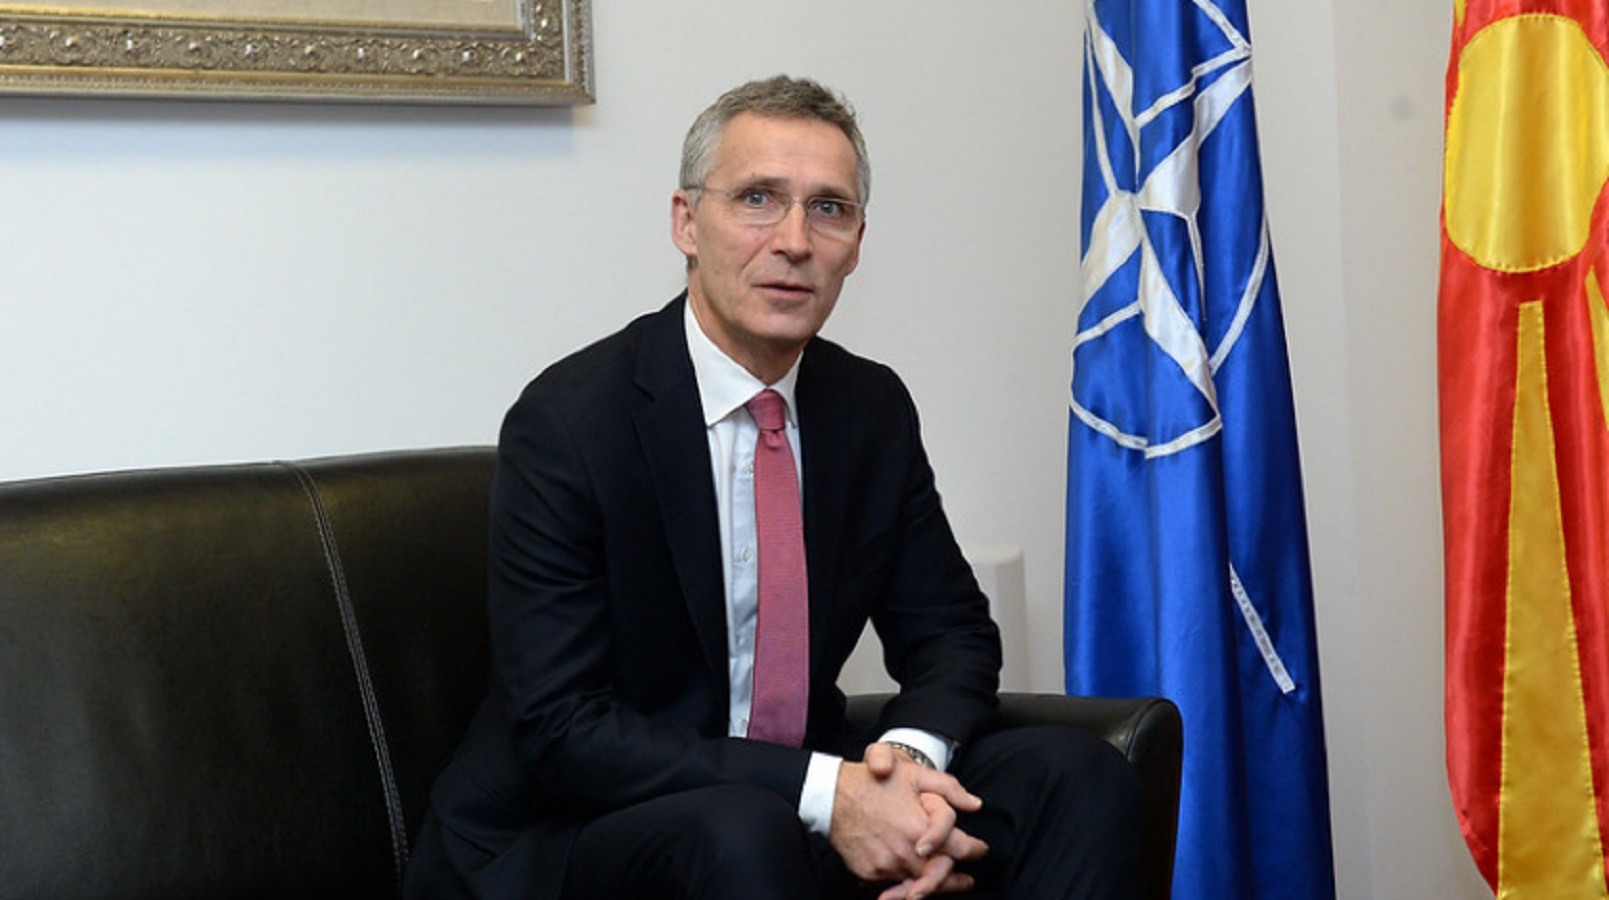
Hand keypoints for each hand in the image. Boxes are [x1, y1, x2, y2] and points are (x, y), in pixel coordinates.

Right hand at [830, 743, 987, 897]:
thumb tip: (975, 804)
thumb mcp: (914, 775)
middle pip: (941, 874)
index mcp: (920, 829)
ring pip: (918, 884)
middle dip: (956, 879)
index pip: (959, 849)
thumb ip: (949, 789)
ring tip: (940, 883)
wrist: (831, 795)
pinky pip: (893, 884)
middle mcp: (905, 853)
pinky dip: (904, 883)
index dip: (975, 850)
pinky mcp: (869, 873)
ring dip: (931, 884)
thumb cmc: (873, 782)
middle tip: (966, 881)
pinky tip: (911, 881)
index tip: (980, 850)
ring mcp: (886, 866)